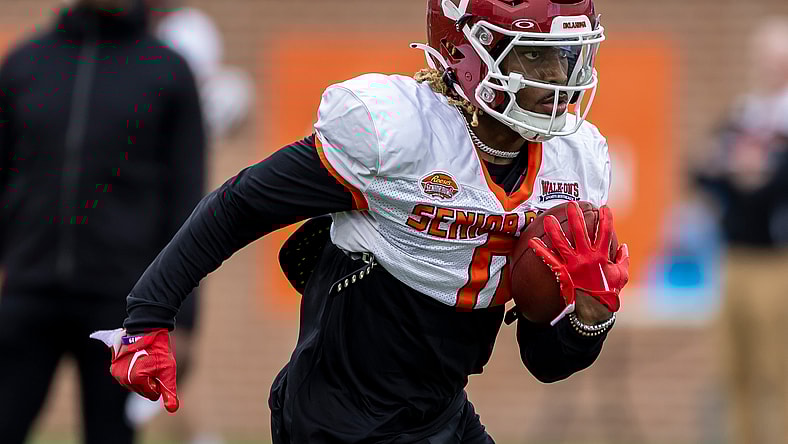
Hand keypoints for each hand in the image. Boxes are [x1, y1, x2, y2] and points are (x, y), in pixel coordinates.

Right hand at [90, 328, 179, 412]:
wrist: (146, 328)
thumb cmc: (159, 349)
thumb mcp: (168, 370)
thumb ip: (169, 391)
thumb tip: (173, 409)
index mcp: (136, 379)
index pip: (152, 395)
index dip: (160, 383)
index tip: (160, 368)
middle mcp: (122, 378)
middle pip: (142, 391)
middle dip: (150, 381)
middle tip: (153, 364)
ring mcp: (116, 372)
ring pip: (134, 385)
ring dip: (142, 377)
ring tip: (146, 361)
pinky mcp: (113, 367)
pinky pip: (127, 377)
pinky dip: (134, 372)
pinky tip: (139, 360)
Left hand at [527, 201, 629, 325]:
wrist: (594, 310)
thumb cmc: (608, 293)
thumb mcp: (621, 276)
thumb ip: (623, 260)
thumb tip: (623, 247)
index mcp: (602, 256)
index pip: (605, 232)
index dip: (606, 219)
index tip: (604, 207)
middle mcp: (587, 257)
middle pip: (581, 231)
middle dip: (576, 216)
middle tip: (571, 204)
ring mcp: (573, 264)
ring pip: (562, 243)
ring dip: (554, 230)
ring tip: (547, 218)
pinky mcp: (562, 272)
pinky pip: (549, 260)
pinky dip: (540, 251)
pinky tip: (532, 242)